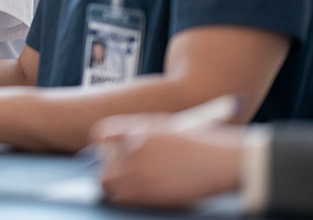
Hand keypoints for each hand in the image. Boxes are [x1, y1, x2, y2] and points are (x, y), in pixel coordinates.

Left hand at [91, 114, 242, 208]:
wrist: (221, 162)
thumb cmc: (198, 144)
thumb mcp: (165, 128)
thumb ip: (137, 134)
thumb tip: (111, 146)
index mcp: (138, 128)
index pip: (103, 132)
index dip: (103, 143)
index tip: (106, 149)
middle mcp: (133, 148)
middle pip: (102, 160)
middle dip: (107, 166)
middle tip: (117, 171)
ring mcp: (138, 170)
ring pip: (106, 182)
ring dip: (113, 183)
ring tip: (130, 183)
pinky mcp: (146, 192)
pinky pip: (121, 197)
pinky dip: (124, 196)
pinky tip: (140, 192)